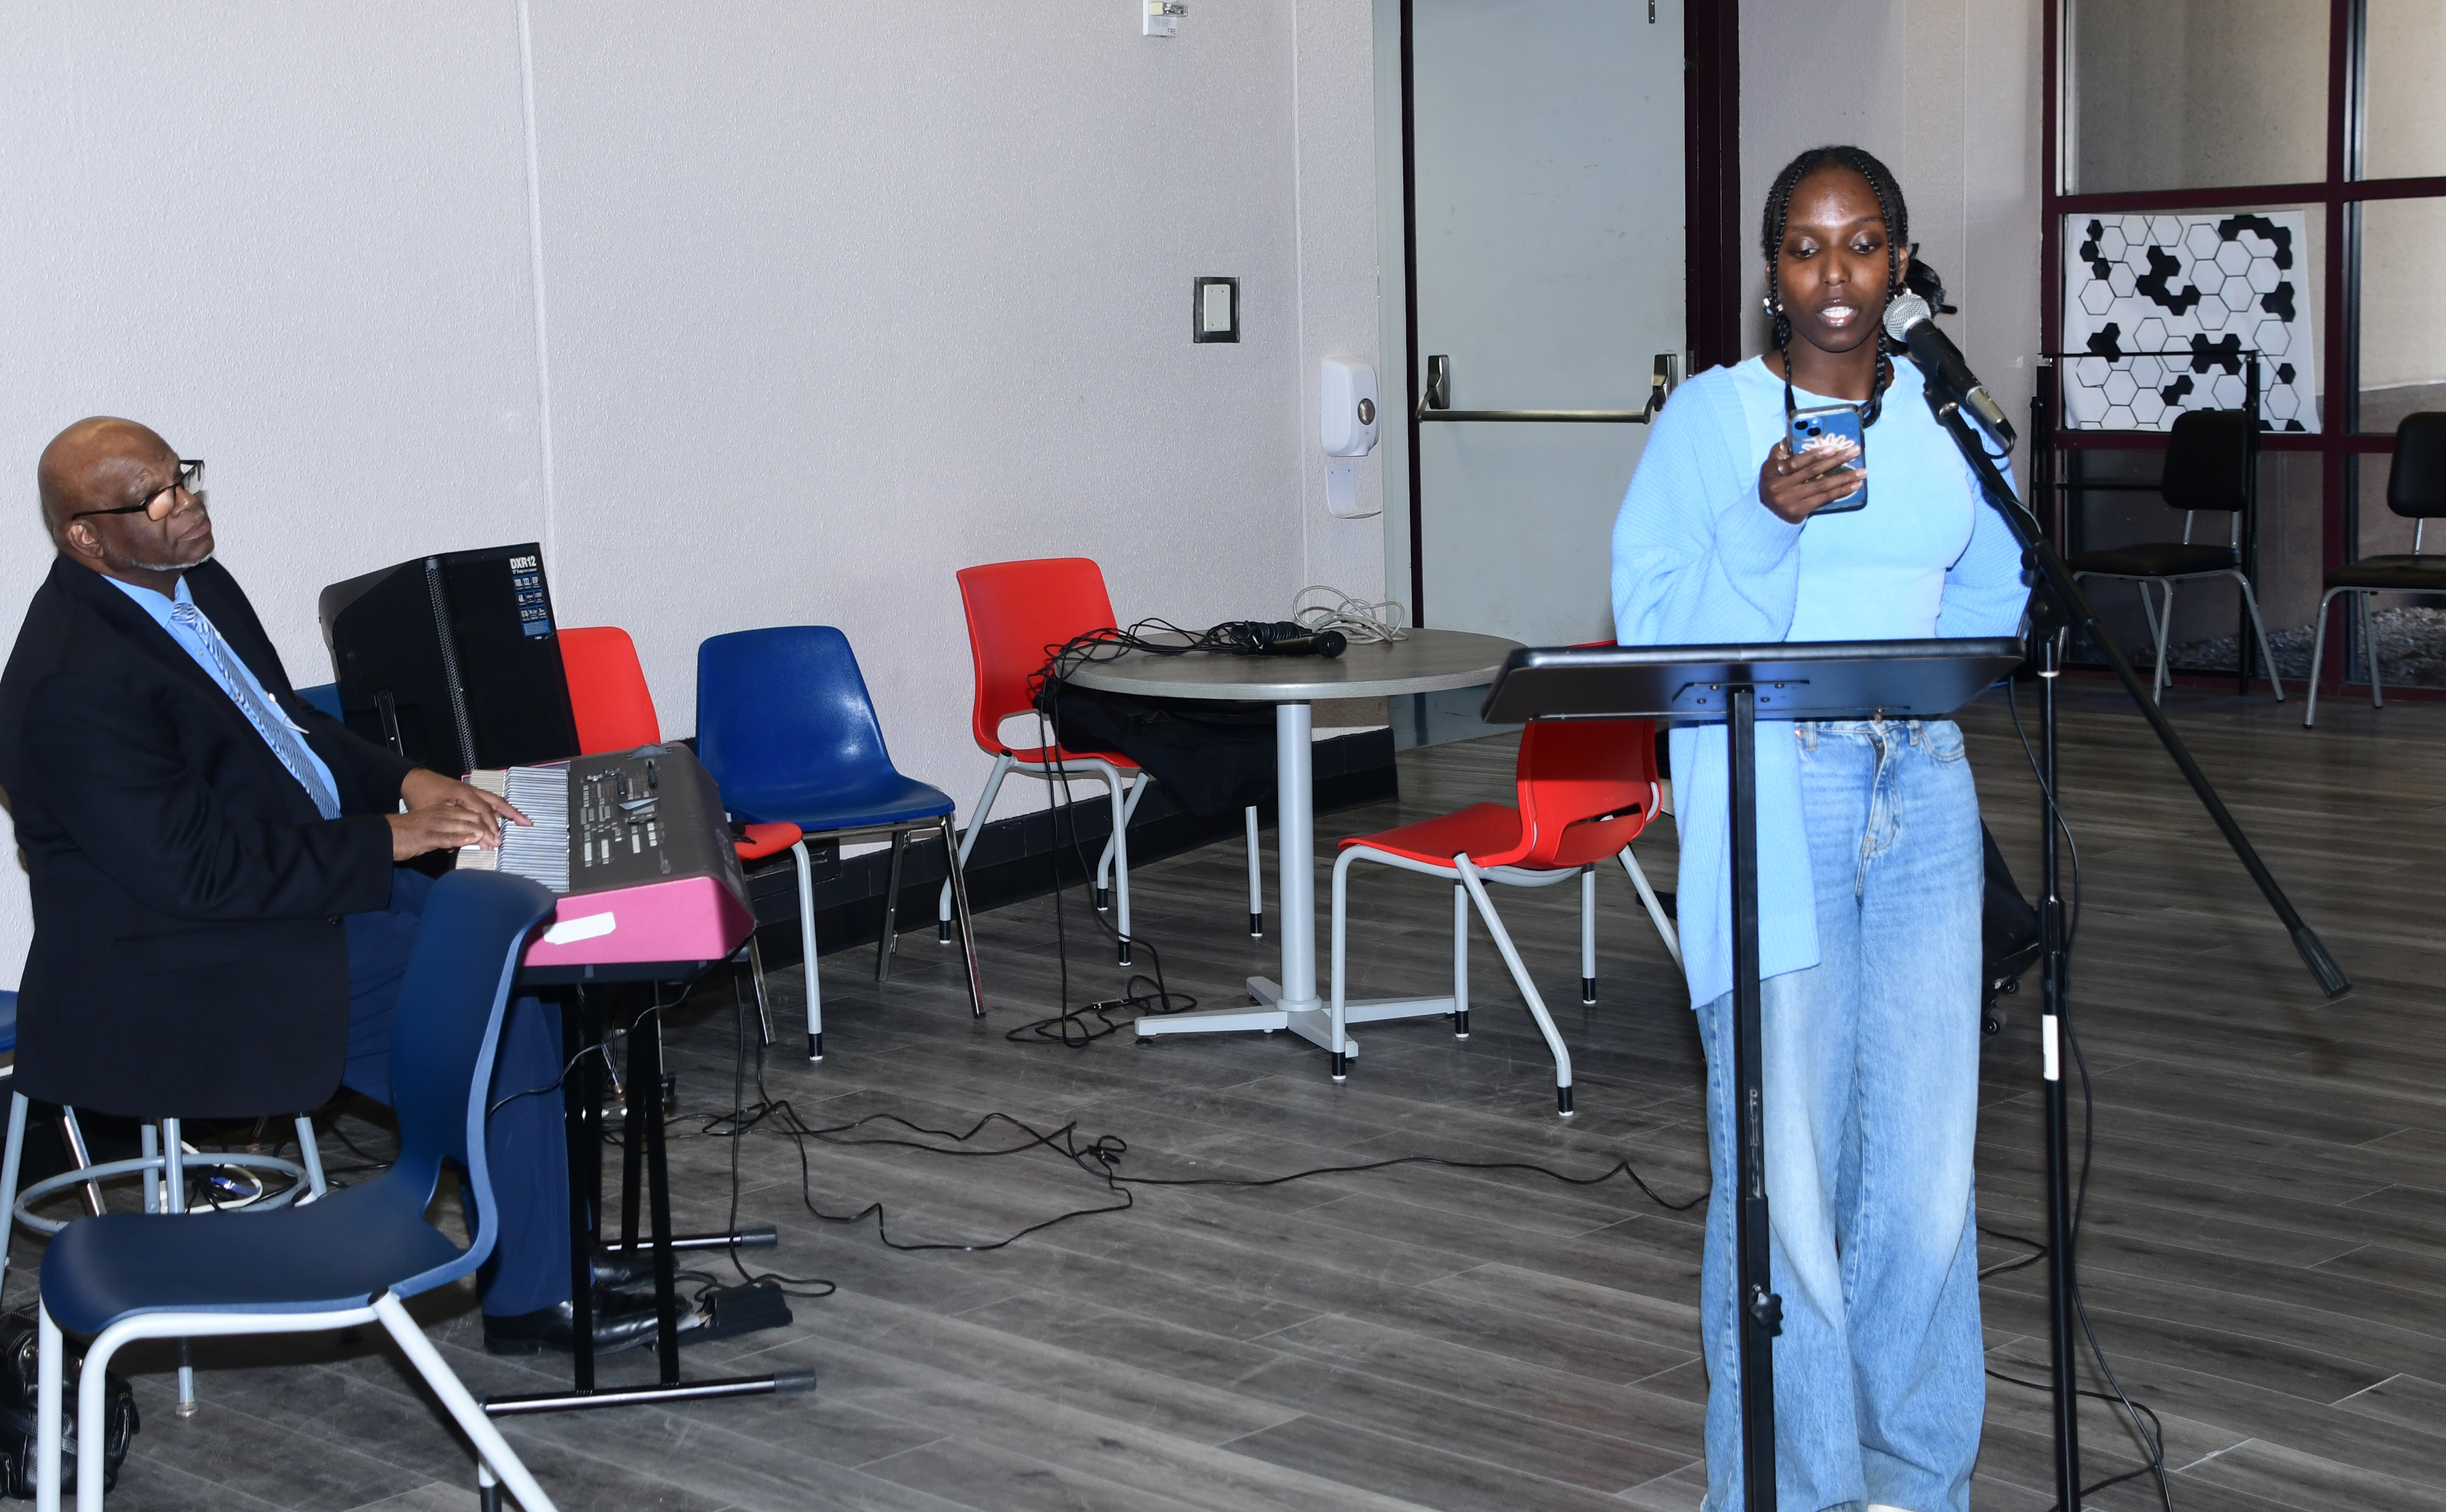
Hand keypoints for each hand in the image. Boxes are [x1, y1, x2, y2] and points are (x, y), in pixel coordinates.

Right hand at [388, 803, 500, 860]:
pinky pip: (448, 836)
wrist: (384, 834)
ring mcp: (434, 824)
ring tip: (493, 843)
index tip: (496, 834)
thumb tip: (464, 839)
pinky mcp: (426, 836)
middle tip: (499, 841)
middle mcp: (440, 814)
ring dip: (480, 835)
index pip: (470, 813)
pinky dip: (462, 838)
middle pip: (471, 819)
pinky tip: (473, 841)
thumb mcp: (430, 827)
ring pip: (463, 826)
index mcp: (442, 809)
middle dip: (488, 830)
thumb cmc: (406, 833)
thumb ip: (448, 831)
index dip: (486, 823)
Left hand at [400, 767, 530, 831]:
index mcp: (464, 794)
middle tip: (527, 823)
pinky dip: (498, 807)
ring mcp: (470, 791)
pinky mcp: (468, 793)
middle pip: (497, 802)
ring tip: (521, 819)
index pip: (484, 812)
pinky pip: (488, 800)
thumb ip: (446, 828)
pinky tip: (503, 814)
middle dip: (513, 813)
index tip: (496, 839)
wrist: (412, 780)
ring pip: (494, 800)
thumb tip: (458, 844)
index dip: (491, 826)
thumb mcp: (431, 813)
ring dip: (508, 810)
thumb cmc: (420, 794)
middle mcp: (471, 791)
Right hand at [1758, 437, 1864, 523]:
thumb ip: (1782, 451)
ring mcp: (1790, 500)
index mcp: (1772, 470)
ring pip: (1822, 486)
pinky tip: (1854, 486)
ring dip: (1844, 478)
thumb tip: (1798, 433)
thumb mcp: (1771, 466)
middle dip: (1836, 460)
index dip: (1814, 455)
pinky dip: (1841, 492)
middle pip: (1812, 472)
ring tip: (1862, 471)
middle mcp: (1780, 486)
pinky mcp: (1800, 511)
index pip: (1795, 462)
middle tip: (1855, 452)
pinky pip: (1824, 499)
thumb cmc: (1774, 482)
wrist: (1767, 514)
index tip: (1832, 447)